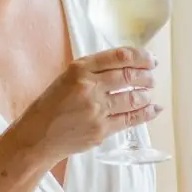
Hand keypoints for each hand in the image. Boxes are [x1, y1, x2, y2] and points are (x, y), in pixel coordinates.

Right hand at [11, 48, 159, 160]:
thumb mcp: (68, 77)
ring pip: (133, 98)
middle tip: (151, 78)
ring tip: (148, 94)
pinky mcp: (101, 129)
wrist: (38, 135)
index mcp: (80, 69)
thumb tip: (128, 65)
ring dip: (146, 95)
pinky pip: (130, 119)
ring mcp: (96, 109)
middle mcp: (89, 87)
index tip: (150, 60)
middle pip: (129, 76)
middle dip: (147, 76)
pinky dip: (146, 113)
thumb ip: (94, 70)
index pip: (120, 56)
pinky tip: (153, 109)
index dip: (141, 57)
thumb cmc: (52, 104)